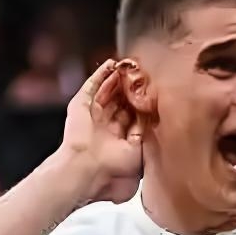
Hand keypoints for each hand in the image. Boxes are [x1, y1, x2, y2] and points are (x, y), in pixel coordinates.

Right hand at [58, 60, 143, 196]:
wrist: (88, 169)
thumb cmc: (113, 169)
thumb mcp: (141, 150)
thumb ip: (147, 133)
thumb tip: (156, 117)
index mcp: (120, 142)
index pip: (134, 116)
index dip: (143, 103)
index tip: (154, 90)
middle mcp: (106, 129)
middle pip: (121, 102)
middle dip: (131, 89)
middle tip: (141, 74)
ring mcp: (92, 117)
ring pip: (107, 92)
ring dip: (117, 80)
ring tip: (128, 66)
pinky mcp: (79, 107)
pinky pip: (91, 86)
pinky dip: (100, 75)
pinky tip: (110, 65)